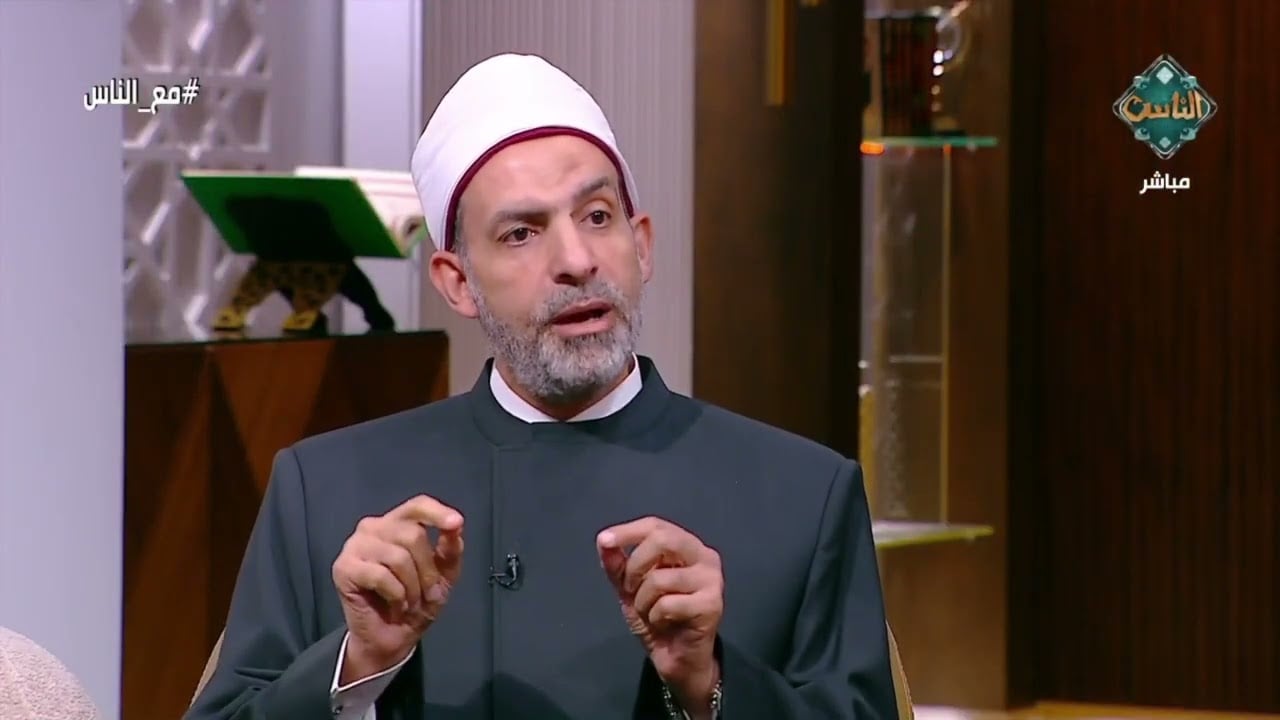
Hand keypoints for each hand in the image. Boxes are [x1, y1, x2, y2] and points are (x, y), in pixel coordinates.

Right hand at [332, 494, 463, 683]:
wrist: (392, 638)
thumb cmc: (416, 602)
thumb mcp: (443, 575)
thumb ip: (450, 549)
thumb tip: (456, 527)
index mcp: (397, 523)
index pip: (416, 505)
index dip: (437, 512)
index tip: (456, 524)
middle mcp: (373, 528)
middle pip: (412, 534)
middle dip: (427, 570)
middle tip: (428, 594)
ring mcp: (355, 546)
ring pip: (397, 557)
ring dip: (412, 587)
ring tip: (409, 602)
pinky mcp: (343, 568)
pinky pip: (380, 575)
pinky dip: (395, 595)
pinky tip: (394, 605)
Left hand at [597, 517, 722, 713]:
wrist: (679, 659)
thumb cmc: (658, 619)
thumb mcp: (630, 589)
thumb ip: (618, 565)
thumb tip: (604, 541)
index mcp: (687, 546)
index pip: (656, 525)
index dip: (628, 531)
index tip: (605, 541)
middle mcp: (705, 557)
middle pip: (663, 540)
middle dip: (635, 566)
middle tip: (629, 589)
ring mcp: (712, 580)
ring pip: (660, 578)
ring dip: (643, 600)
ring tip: (650, 612)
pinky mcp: (712, 605)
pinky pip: (667, 604)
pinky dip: (655, 617)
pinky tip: (665, 624)